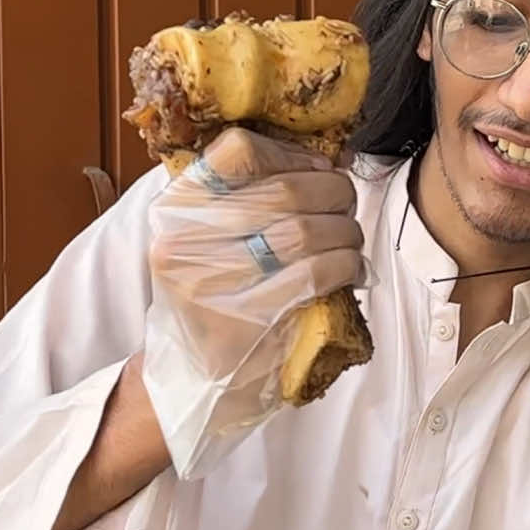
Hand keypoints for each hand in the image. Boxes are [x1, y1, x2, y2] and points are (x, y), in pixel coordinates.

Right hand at [142, 129, 366, 476]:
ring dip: (345, 232)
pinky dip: (346, 267)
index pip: (239, 150)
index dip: (293, 154)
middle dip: (333, 194)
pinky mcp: (247, 319)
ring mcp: (212, 281)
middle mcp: (185, 239)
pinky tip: (351, 271)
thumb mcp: (209, 240)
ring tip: (350, 242)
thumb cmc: (212, 300)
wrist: (192, 379)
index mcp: (177, 207)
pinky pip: (315, 275)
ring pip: (304, 231)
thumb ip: (250, 197)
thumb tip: (326, 159)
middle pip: (284, 190)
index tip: (318, 169)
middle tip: (345, 209)